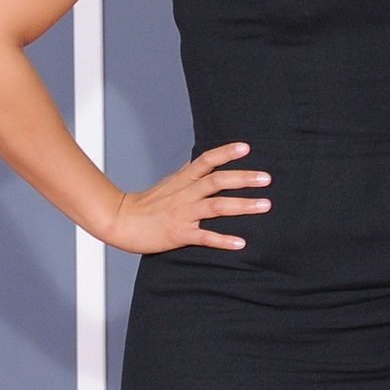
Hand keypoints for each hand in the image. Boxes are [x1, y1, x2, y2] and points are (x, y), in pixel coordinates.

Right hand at [102, 142, 270, 253]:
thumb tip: (205, 158)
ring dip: (242, 206)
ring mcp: (183, 214)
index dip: (226, 153)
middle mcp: (186, 194)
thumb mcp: (170, 182)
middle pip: (217, 181)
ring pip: (216, 206)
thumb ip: (189, 171)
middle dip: (243, 179)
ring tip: (265, 205)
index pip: (206, 160)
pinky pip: (205, 237)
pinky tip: (241, 243)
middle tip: (266, 178)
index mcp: (184, 180)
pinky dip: (223, 240)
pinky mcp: (180, 234)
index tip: (247, 147)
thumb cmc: (147, 203)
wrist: (122, 222)